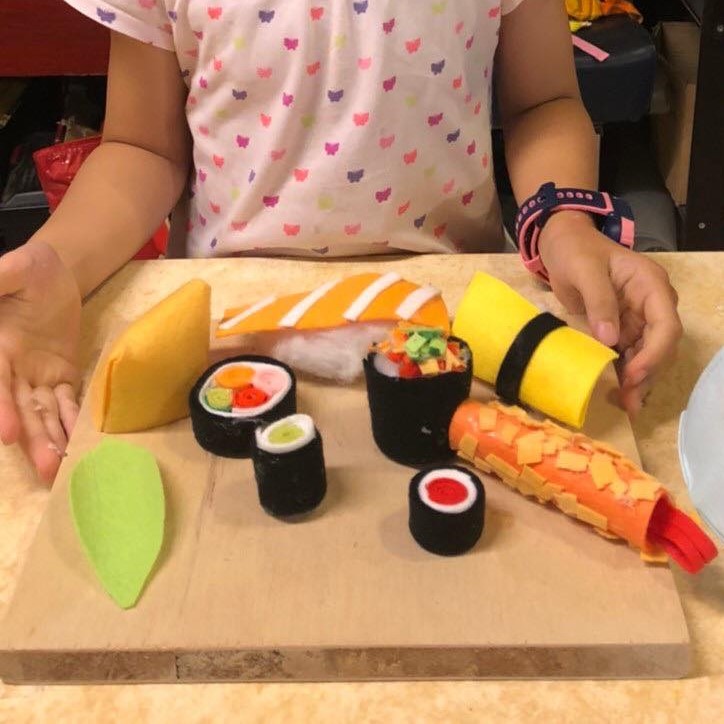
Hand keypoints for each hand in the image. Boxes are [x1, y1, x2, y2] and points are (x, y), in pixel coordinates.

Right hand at [0, 242, 81, 480]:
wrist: (56, 275)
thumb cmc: (30, 268)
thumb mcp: (15, 269)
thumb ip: (0, 280)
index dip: (0, 408)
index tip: (6, 435)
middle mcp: (11, 368)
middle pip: (19, 408)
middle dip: (31, 438)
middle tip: (45, 469)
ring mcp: (36, 376)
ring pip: (42, 412)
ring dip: (51, 440)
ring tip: (60, 470)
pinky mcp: (61, 377)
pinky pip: (67, 402)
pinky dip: (74, 421)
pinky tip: (82, 445)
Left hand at [538, 212, 682, 415]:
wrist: (562, 245)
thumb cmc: (575, 251)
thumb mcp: (585, 271)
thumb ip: (600, 302)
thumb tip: (609, 339)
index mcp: (651, 286)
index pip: (666, 325)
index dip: (654, 354)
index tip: (633, 376)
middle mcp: (652, 304)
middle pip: (660, 346)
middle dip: (647, 374)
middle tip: (628, 402)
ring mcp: (638, 318)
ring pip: (647, 355)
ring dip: (638, 380)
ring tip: (625, 405)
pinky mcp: (623, 328)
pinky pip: (629, 354)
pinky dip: (625, 373)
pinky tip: (617, 392)